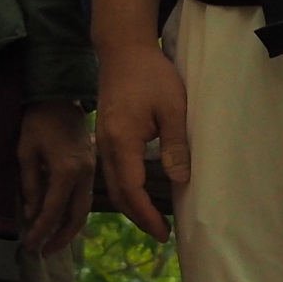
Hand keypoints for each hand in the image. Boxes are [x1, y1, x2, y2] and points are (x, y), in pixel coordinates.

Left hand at [15, 100, 94, 256]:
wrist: (59, 97)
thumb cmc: (37, 121)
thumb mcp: (25, 152)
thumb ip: (30, 185)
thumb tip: (31, 214)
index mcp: (66, 170)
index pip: (53, 210)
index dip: (40, 231)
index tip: (29, 246)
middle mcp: (84, 175)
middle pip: (76, 217)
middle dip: (60, 238)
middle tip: (42, 253)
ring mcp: (91, 171)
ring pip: (84, 209)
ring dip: (69, 229)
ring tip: (52, 244)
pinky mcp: (91, 167)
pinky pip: (85, 197)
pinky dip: (74, 214)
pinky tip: (62, 221)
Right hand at [93, 36, 187, 241]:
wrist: (122, 49)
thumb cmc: (151, 74)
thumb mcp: (173, 108)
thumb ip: (175, 145)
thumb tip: (181, 181)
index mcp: (122, 140)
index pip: (131, 189)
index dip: (146, 215)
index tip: (163, 232)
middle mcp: (105, 144)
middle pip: (117, 192)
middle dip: (137, 216)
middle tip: (161, 232)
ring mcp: (101, 139)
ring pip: (111, 183)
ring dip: (130, 204)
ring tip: (152, 218)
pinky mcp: (104, 134)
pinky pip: (111, 170)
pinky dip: (124, 188)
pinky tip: (138, 191)